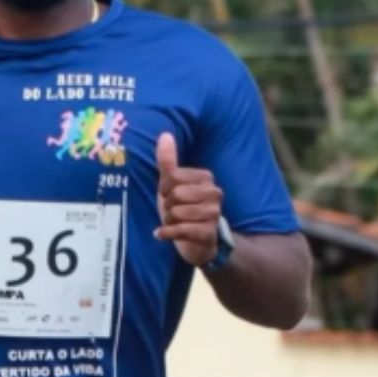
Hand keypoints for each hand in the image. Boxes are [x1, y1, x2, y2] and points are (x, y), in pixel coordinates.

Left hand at [155, 131, 223, 267]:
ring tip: (174, 223)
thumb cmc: (184, 208)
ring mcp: (214, 214)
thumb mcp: (173, 184)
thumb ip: (168, 160)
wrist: (197, 242)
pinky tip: (162, 234)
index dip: (164, 188)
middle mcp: (215, 193)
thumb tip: (165, 134)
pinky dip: (167, 234)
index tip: (167, 196)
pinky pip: (182, 230)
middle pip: (176, 194)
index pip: (173, 176)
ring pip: (177, 213)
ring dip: (168, 221)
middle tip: (172, 212)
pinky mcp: (209, 233)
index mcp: (206, 178)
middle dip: (167, 206)